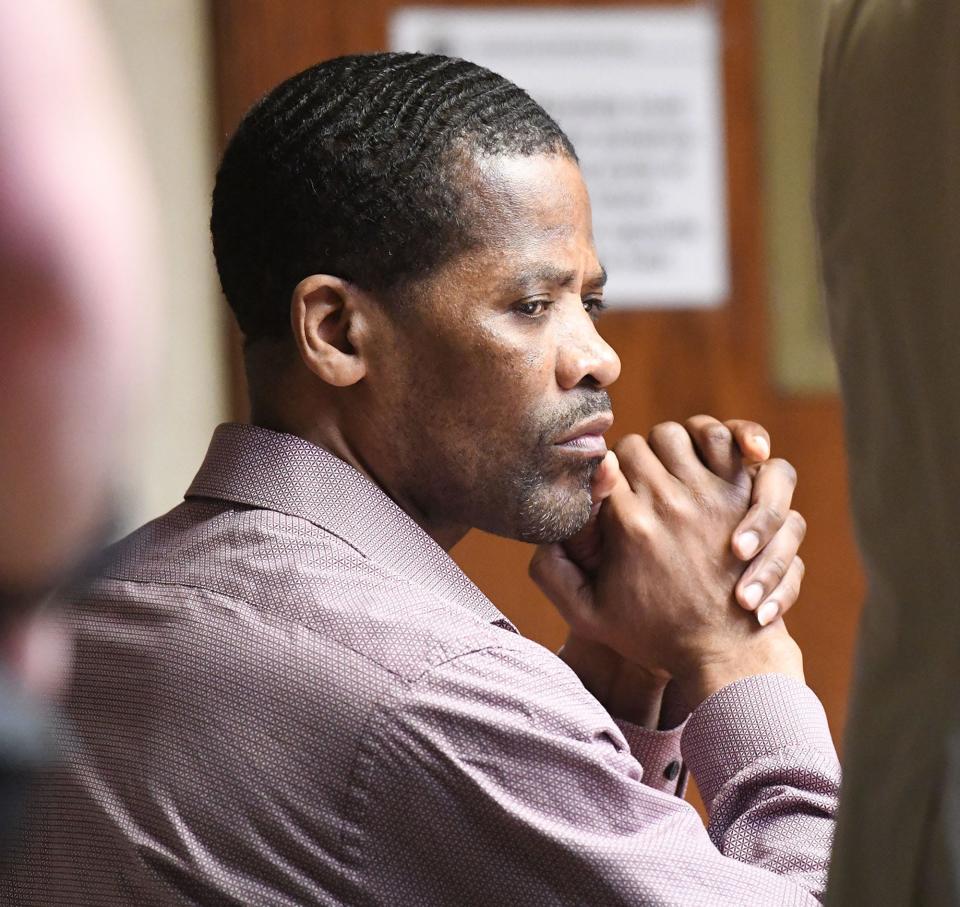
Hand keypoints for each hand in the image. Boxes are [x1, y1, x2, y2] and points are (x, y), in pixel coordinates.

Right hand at [533, 417, 804, 711]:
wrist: (724, 653)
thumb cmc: (655, 636)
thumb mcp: (587, 616)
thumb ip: (551, 573)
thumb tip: (542, 528)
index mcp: (627, 524)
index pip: (601, 465)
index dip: (600, 479)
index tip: (607, 498)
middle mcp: (666, 501)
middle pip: (635, 445)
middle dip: (630, 462)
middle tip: (636, 489)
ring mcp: (709, 494)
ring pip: (676, 435)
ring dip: (668, 449)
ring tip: (667, 474)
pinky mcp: (743, 494)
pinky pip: (725, 440)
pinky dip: (715, 441)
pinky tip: (706, 460)